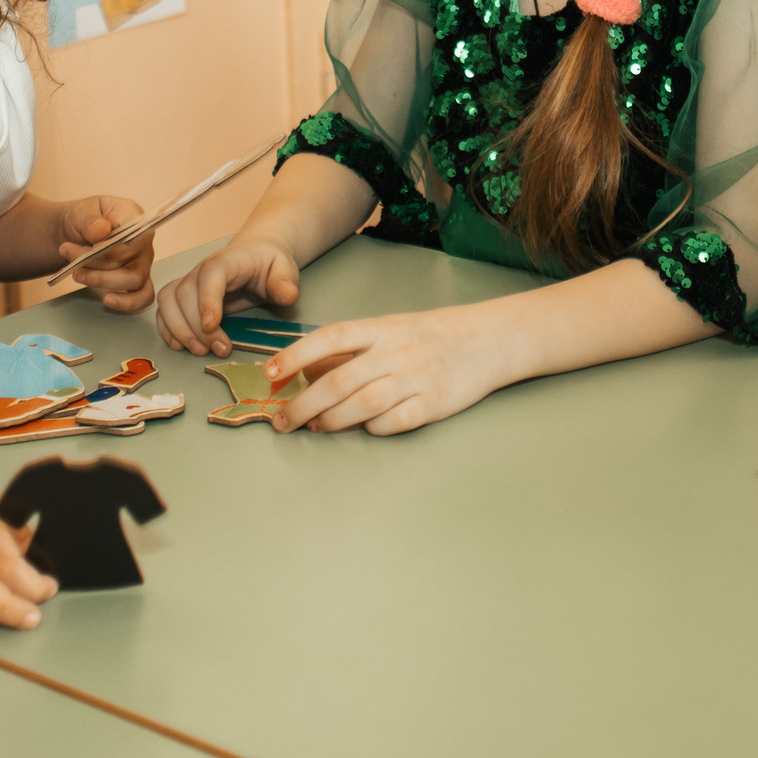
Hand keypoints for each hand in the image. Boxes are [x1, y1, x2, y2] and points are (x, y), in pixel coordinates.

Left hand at [55, 194, 153, 312]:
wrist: (75, 232)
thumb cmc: (83, 218)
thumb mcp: (81, 211)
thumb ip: (89, 219)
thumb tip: (101, 231)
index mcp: (134, 217)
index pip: (134, 235)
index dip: (113, 246)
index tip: (90, 246)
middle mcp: (143, 241)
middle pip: (130, 259)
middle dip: (94, 262)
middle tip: (68, 252)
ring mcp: (142, 262)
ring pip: (134, 281)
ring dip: (101, 280)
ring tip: (77, 273)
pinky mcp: (136, 280)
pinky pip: (142, 297)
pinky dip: (126, 302)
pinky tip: (107, 299)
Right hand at [154, 236, 301, 356]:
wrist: (256, 256)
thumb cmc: (269, 264)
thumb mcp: (284, 270)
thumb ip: (284, 283)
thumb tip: (289, 296)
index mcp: (227, 261)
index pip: (210, 275)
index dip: (207, 300)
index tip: (213, 326)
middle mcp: (201, 270)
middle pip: (185, 294)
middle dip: (197, 327)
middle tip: (220, 350)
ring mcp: (189, 282)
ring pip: (168, 302)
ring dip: (178, 330)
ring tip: (200, 351)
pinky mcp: (182, 296)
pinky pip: (164, 311)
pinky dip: (167, 330)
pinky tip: (181, 346)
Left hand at [261, 307, 497, 435]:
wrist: (487, 340)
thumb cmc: (430, 335)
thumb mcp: (390, 329)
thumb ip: (353, 348)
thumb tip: (308, 371)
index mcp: (381, 329)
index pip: (330, 338)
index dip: (297, 355)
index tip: (271, 373)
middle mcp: (395, 352)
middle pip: (339, 381)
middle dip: (304, 405)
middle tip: (283, 421)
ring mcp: (415, 378)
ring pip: (362, 405)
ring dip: (332, 420)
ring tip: (315, 428)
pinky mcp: (434, 403)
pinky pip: (395, 421)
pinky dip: (375, 428)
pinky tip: (365, 428)